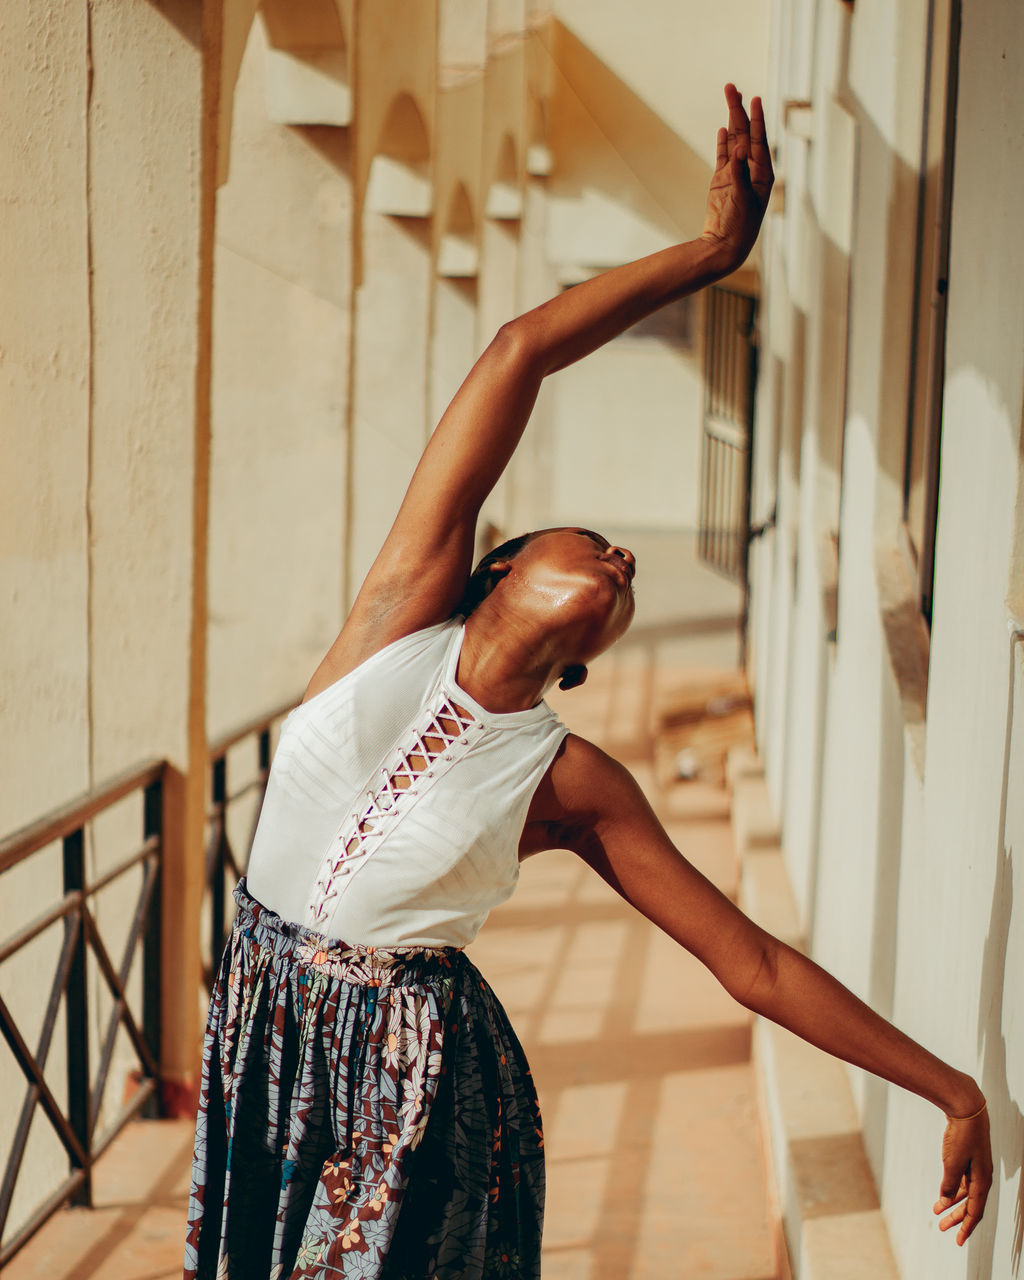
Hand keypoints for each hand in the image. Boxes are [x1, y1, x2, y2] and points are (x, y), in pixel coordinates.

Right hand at [701, 84, 773, 272]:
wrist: (725, 246)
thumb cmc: (740, 226)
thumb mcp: (742, 198)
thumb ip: (739, 172)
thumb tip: (738, 146)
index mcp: (762, 173)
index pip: (758, 139)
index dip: (757, 118)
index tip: (754, 98)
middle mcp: (751, 170)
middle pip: (744, 133)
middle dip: (739, 110)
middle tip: (731, 88)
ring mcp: (736, 174)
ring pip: (733, 141)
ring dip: (731, 120)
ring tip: (729, 97)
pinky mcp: (721, 182)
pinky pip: (723, 157)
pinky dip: (723, 142)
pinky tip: (724, 129)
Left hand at [933, 1103, 992, 1244]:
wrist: (966, 1108)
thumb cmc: (962, 1135)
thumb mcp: (952, 1162)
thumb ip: (949, 1183)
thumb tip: (944, 1201)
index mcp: (982, 1180)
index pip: (975, 1211)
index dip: (966, 1227)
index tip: (958, 1241)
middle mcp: (982, 1176)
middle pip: (970, 1204)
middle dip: (956, 1218)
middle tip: (941, 1228)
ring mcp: (977, 1167)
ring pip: (965, 1192)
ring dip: (952, 1203)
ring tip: (937, 1212)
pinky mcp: (969, 1158)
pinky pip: (963, 1180)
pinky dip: (952, 1188)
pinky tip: (943, 1193)